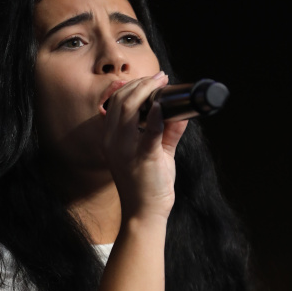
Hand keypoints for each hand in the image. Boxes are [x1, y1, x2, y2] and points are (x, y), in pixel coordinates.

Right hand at [102, 74, 187, 222]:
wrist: (144, 212)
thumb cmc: (146, 184)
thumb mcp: (155, 152)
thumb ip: (167, 131)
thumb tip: (180, 111)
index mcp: (111, 138)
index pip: (115, 102)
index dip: (131, 86)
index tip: (150, 80)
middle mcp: (113, 141)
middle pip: (121, 100)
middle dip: (141, 83)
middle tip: (159, 78)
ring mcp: (125, 149)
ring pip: (128, 108)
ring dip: (146, 91)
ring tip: (161, 84)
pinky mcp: (143, 157)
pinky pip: (148, 132)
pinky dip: (155, 116)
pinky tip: (161, 106)